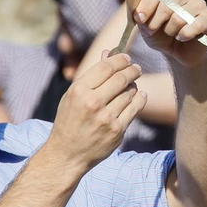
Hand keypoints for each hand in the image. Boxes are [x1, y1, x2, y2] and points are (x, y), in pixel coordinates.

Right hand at [45, 54, 145, 173]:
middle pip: (121, 78)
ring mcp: (106, 118)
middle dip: (132, 70)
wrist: (67, 154)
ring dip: (134, 86)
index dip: (120, 59)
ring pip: (130, 93)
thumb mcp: (73, 96)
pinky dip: (139, 99)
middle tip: (136, 68)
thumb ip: (92, 75)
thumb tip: (109, 53)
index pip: (106, 67)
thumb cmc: (69, 121)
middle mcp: (92, 103)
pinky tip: (139, 96)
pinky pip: (135, 108)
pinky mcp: (117, 130)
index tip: (126, 58)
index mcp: (79, 90)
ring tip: (131, 85)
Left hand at [129, 0, 206, 67]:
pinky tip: (182, 38)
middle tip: (151, 31)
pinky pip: (193, 27)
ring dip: (169, 30)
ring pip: (178, 17)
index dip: (146, 5)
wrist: (179, 52)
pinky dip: (183, 36)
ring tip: (170, 34)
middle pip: (167, 4)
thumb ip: (139, 14)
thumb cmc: (161, 35)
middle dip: (155, 21)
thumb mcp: (145, 25)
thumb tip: (134, 5)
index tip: (138, 19)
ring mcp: (199, 3)